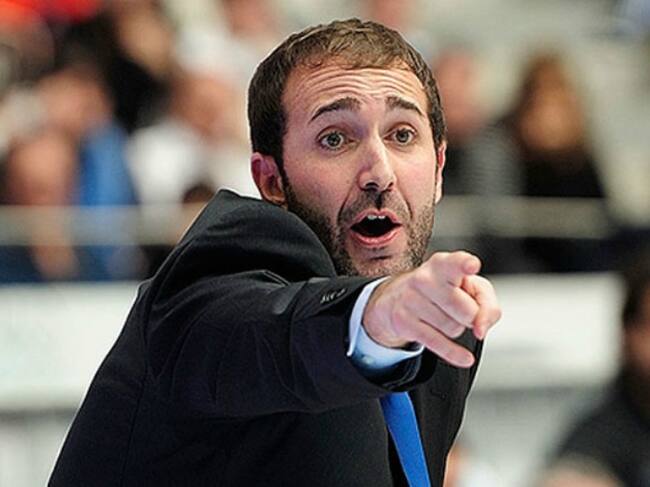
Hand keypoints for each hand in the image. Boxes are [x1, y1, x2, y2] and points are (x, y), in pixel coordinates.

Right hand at [362, 251, 500, 367]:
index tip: (471, 266)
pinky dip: (454, 353)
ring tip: (442, 315)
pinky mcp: (404, 322)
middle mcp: (424, 278)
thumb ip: (488, 304)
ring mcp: (411, 300)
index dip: (464, 264)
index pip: (455, 263)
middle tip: (460, 309)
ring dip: (455, 329)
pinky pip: (437, 343)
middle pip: (467, 311)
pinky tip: (464, 358)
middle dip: (470, 317)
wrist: (398, 296)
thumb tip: (481, 328)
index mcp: (443, 264)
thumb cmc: (442, 288)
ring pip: (453, 329)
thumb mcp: (470, 288)